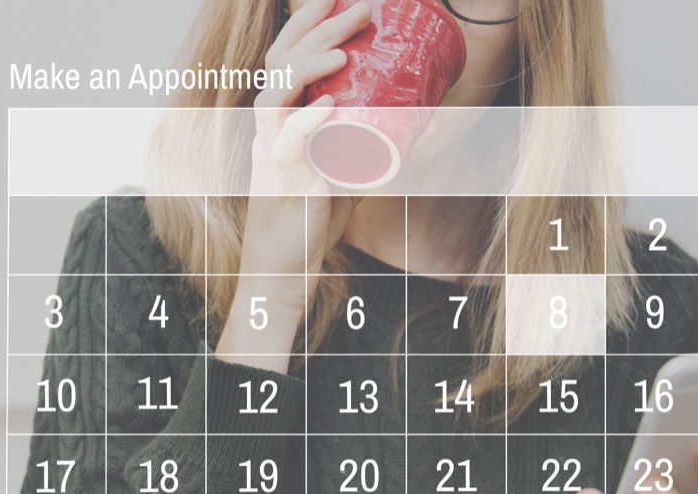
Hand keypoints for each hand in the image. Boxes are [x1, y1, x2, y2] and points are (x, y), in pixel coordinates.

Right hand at [244, 0, 369, 276]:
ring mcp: (272, 150)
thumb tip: (427, 121)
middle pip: (283, 61)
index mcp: (281, 114)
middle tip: (361, 7)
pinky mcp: (282, 180)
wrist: (286, 263)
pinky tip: (327, 106)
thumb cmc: (313, 216)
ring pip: (275, 94)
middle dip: (321, 28)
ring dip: (309, 66)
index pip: (287, 53)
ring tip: (344, 50)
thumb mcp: (349, 169)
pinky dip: (305, 122)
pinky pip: (286, 144)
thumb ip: (375, 144)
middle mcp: (270, 125)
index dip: (308, 20)